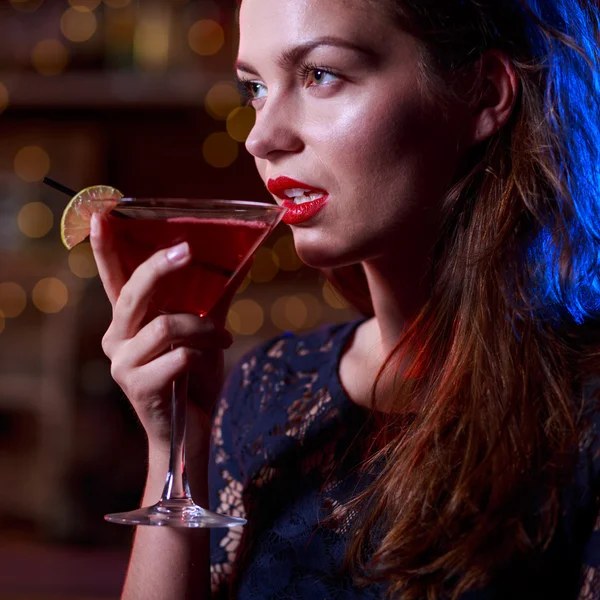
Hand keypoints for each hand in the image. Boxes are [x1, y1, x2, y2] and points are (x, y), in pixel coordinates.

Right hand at [90, 214, 245, 460]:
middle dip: (163, 267)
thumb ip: (215, 297)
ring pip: (166, 325)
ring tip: (222, 338)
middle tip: (188, 251)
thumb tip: (244, 259)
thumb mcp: (204, 330)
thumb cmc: (194, 376)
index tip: (102, 216)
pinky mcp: (138, 386)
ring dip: (203, 330)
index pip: (114, 279)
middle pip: (135, 291)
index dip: (105, 248)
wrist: (192, 430)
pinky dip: (202, 357)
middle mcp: (117, 337)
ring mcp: (123, 363)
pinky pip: (179, 356)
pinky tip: (207, 366)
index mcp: (130, 320)